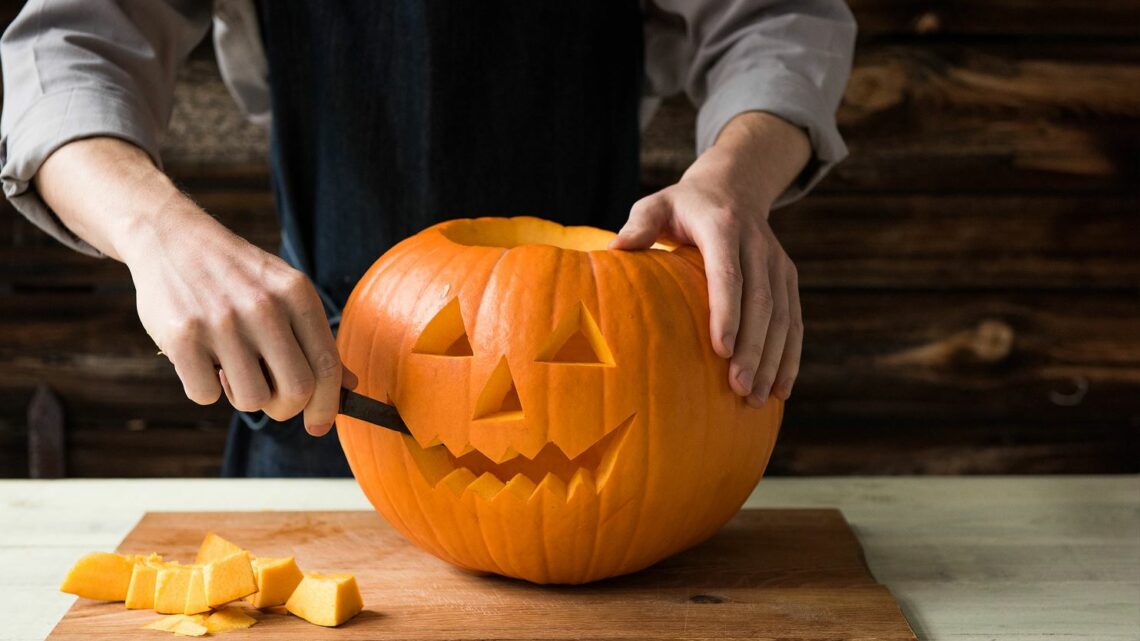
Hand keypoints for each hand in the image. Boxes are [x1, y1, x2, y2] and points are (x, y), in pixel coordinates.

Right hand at [35, 138, 346, 434]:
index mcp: (297, 294)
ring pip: (251, 399)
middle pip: (296, 390)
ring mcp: (222, 321)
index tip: (319, 425)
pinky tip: (200, 360)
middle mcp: (264, 306)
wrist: (172, 238)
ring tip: (231, 368)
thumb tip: (352, 386)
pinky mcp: (182, 335)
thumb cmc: (238, 276)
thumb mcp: (285, 292)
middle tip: (271, 399)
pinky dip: (205, 388)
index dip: (329, 405)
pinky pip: (205, 395)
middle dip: (286, 408)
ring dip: (242, 397)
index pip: (327, 366)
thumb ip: (316, 339)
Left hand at [610, 111, 809, 405]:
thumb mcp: (657, 205)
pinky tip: (781, 390)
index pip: (728, 273)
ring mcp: (777, 263)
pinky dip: (790, 357)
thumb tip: (615, 250)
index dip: (727, 312)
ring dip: (772, 360)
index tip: (721, 350)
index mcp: (723, 227)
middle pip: (760, 302)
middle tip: (737, 387)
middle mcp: (757, 244)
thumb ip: (639, 225)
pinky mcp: (788, 279)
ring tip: (754, 397)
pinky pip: (795, 321)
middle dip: (752, 348)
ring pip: (783, 316)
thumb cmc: (683, 206)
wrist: (734, 187)